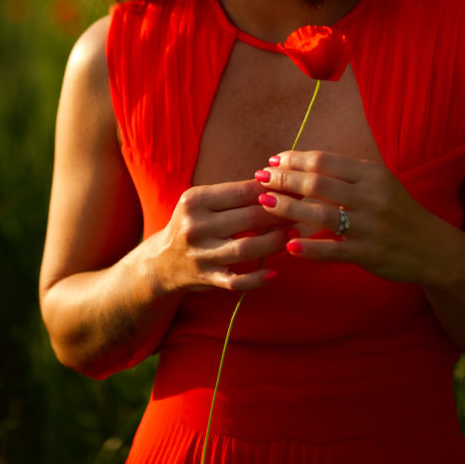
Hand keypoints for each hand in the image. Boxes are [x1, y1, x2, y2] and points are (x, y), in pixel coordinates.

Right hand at [156, 179, 288, 293]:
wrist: (162, 260)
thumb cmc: (193, 223)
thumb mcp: (204, 202)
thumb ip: (234, 194)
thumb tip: (276, 182)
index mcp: (195, 200)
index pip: (242, 192)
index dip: (273, 190)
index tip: (295, 189)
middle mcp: (195, 226)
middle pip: (248, 218)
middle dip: (280, 215)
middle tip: (302, 212)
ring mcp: (200, 254)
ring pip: (246, 248)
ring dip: (275, 242)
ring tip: (293, 235)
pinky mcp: (206, 278)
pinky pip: (236, 281)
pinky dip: (257, 279)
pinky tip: (274, 272)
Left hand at [254, 150, 449, 284]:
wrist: (432, 248)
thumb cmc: (396, 211)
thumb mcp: (377, 184)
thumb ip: (344, 175)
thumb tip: (300, 164)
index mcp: (372, 174)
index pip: (325, 161)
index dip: (295, 159)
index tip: (273, 161)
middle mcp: (372, 197)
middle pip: (319, 183)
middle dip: (285, 180)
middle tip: (260, 179)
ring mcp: (371, 227)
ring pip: (322, 214)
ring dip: (289, 208)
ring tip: (264, 204)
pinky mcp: (370, 254)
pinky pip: (334, 250)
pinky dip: (310, 248)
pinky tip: (288, 245)